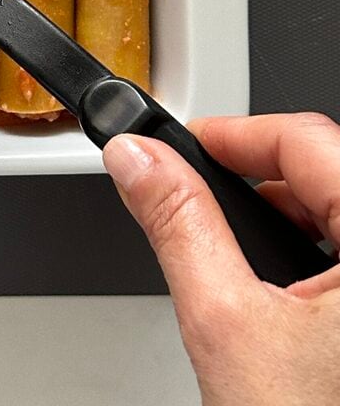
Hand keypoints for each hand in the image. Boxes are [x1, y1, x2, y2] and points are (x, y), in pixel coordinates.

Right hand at [104, 114, 339, 404]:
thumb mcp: (226, 323)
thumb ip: (176, 223)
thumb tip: (136, 159)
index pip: (306, 139)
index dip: (230, 134)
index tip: (176, 144)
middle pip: (326, 170)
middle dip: (250, 176)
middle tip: (187, 190)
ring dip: (280, 213)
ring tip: (225, 242)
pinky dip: (313, 251)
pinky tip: (277, 283)